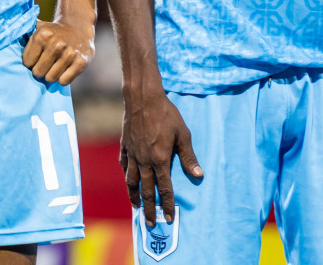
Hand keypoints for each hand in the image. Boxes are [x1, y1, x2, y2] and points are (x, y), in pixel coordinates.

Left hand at [23, 19, 94, 84]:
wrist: (79, 26)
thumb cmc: (54, 31)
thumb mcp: (39, 27)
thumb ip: (23, 32)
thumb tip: (3, 35)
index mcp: (42, 35)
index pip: (27, 62)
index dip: (30, 62)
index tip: (36, 58)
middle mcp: (56, 44)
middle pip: (38, 72)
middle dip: (40, 70)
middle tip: (45, 64)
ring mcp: (69, 54)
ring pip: (51, 78)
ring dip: (51, 74)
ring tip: (55, 65)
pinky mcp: (80, 63)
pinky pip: (64, 81)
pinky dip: (63, 78)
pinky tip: (65, 68)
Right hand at [119, 87, 201, 225]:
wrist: (143, 98)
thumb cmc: (166, 114)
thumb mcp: (183, 134)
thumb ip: (189, 157)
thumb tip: (198, 175)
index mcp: (160, 160)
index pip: (164, 189)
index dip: (167, 205)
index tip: (169, 219)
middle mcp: (144, 161)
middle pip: (145, 190)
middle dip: (149, 209)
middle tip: (151, 224)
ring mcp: (132, 154)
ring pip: (131, 181)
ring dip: (134, 196)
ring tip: (137, 207)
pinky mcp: (125, 146)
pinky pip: (124, 165)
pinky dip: (126, 176)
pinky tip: (127, 180)